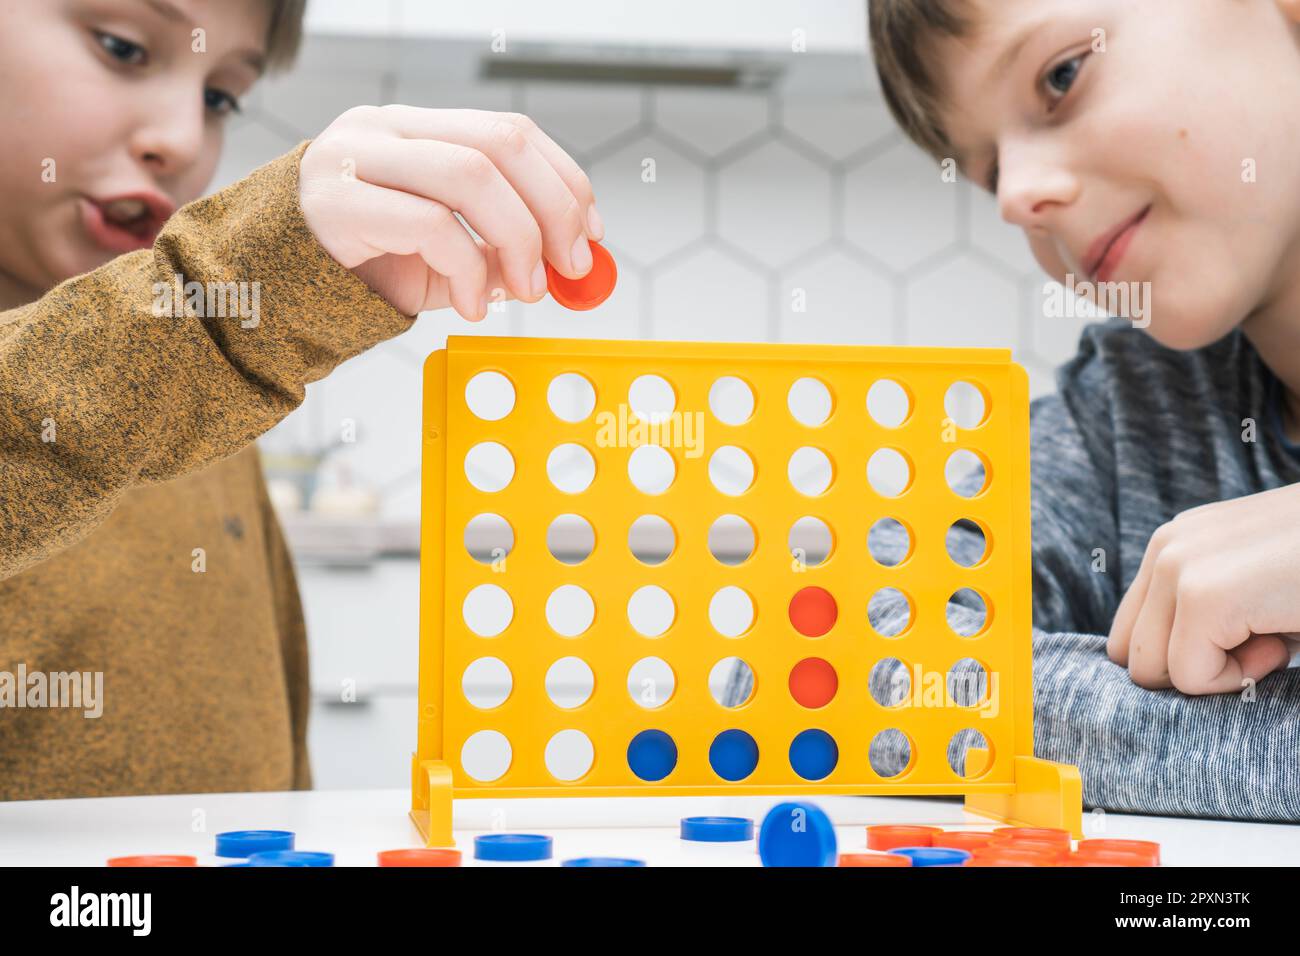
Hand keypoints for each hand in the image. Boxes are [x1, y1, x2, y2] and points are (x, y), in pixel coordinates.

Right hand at [298, 106, 603, 319]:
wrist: (270, 294)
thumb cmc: (361, 269)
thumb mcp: (442, 258)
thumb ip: (496, 249)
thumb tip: (566, 258)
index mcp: (415, 130)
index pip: (509, 131)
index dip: (563, 180)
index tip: (592, 233)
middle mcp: (385, 129)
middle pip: (500, 144)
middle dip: (553, 208)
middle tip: (570, 267)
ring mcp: (356, 158)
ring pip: (471, 176)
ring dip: (518, 240)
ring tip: (526, 291)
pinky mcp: (336, 201)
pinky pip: (430, 225)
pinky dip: (469, 269)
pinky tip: (473, 304)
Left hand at [1106, 484, 1299, 693]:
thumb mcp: (1257, 595)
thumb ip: (1202, 621)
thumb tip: (1155, 675)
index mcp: (1173, 546)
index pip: (1131, 637)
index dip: (1187, 657)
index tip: (1249, 631)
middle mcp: (1166, 546)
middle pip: (1133, 658)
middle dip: (1195, 667)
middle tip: (1264, 634)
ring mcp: (1178, 565)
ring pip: (1155, 672)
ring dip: (1220, 670)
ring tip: (1274, 629)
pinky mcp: (1203, 592)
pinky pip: (1190, 677)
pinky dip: (1240, 679)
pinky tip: (1282, 635)